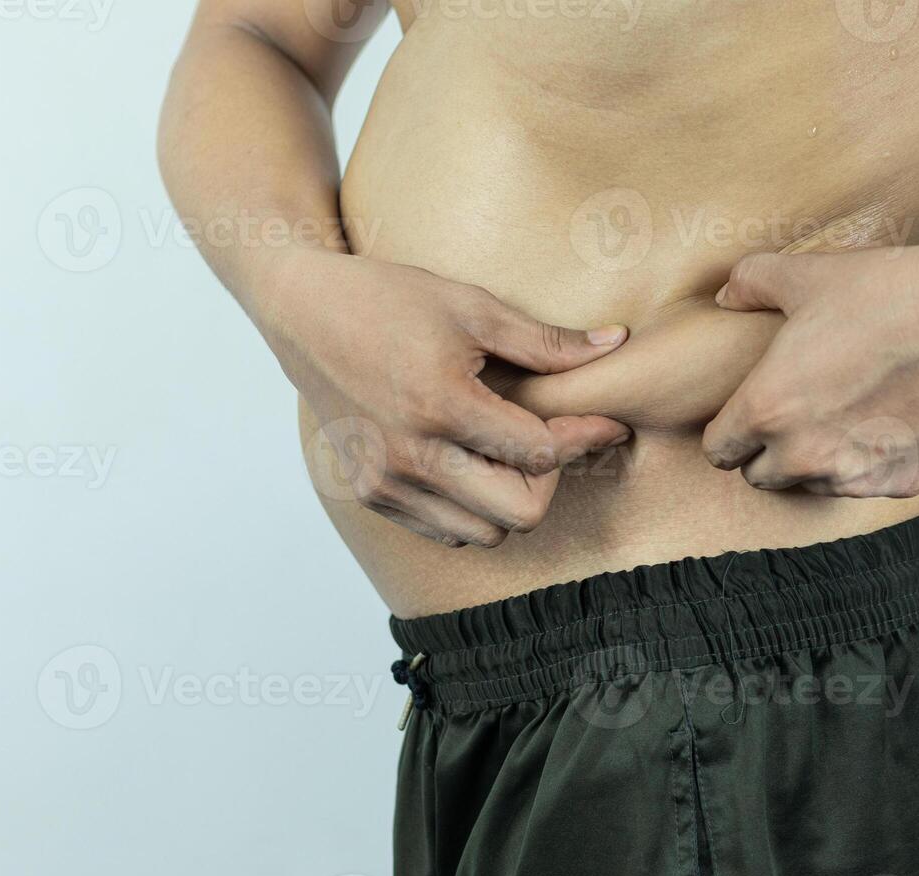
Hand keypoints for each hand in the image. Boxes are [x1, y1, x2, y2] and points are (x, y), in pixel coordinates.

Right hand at [266, 250, 630, 546]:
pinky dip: (473, 509)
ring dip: (511, 499)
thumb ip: (547, 341)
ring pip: (485, 533)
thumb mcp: (473, 307)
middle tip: (550, 438)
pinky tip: (472, 461)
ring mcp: (386, 482)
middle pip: (520, 514)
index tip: (606, 422)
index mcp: (440, 405)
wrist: (302, 312)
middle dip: (550, 479)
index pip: (539, 454)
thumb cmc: (388, 299)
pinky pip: (446, 530)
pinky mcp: (372, 493)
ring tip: (507, 448)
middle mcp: (410, 456)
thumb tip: (616, 344)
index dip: (585, 438)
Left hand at [702, 238, 918, 496]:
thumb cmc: (893, 294)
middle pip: (760, 477)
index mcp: (768, 410)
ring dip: (815, 462)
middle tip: (795, 411)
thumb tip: (725, 297)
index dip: (729, 430)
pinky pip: (864, 486)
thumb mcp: (808, 276)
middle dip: (768, 450)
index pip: (718, 451)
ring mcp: (855, 476)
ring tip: (841, 414)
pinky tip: (885, 421)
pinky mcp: (901, 482)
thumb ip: (750, 284)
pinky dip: (867, 464)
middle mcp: (806, 455)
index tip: (747, 412)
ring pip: (811, 486)